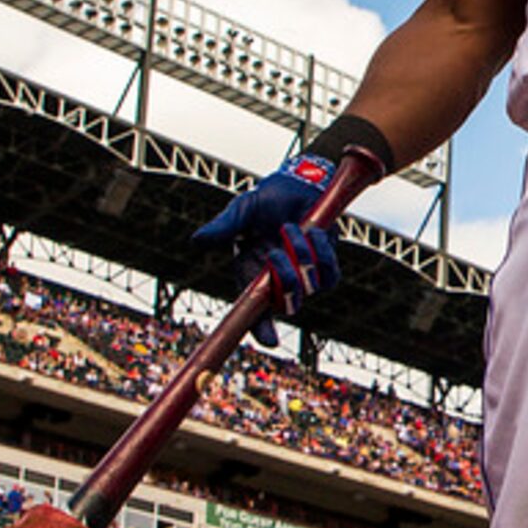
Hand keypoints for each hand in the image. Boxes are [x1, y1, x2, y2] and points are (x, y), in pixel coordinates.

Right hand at [191, 155, 341, 346]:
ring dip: (301, 255)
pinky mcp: (325, 266)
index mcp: (252, 276)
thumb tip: (196, 240)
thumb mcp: (241, 211)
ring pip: (309, 287)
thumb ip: (223, 227)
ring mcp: (303, 276)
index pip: (255, 312)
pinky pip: (330, 275)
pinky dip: (324, 254)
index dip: (261, 329)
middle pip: (287, 305)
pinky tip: (315, 232)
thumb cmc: (264, 202)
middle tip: (274, 252)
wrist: (296, 186)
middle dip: (284, 280)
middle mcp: (277, 281)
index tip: (269, 341)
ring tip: (292, 227)